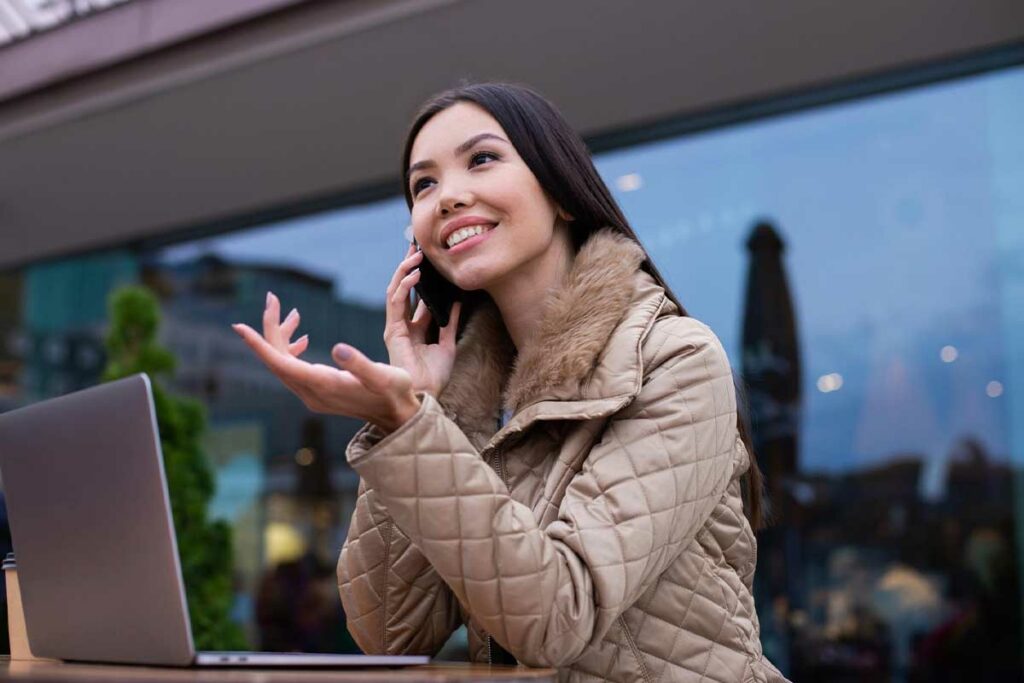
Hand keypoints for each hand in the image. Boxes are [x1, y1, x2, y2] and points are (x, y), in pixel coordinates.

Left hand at [232, 292, 420, 431]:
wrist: (397, 417)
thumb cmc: (395, 393)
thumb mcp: (384, 377)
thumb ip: (359, 364)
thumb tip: (337, 347)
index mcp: (323, 386)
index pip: (281, 363)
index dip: (259, 344)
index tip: (239, 327)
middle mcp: (312, 393)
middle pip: (278, 359)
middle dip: (271, 328)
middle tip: (272, 298)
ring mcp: (313, 395)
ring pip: (284, 363)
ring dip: (283, 336)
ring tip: (293, 312)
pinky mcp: (317, 393)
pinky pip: (294, 369)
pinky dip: (293, 349)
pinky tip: (303, 337)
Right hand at [384, 242, 461, 397]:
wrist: (426, 394)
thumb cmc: (435, 376)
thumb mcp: (448, 344)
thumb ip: (449, 323)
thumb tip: (457, 302)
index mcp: (415, 329)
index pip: (416, 297)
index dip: (420, 278)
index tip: (427, 259)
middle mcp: (403, 326)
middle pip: (403, 290)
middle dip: (408, 267)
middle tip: (416, 247)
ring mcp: (396, 327)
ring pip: (395, 291)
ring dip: (405, 271)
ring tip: (416, 254)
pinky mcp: (392, 331)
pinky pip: (396, 302)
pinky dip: (404, 285)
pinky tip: (414, 273)